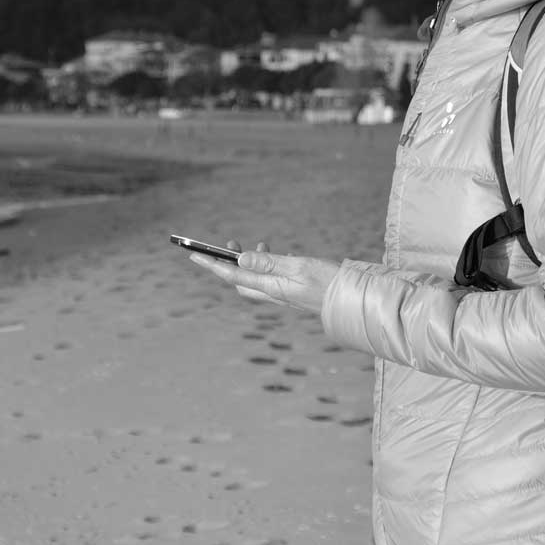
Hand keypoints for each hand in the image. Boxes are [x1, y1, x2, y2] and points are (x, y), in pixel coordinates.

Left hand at [188, 242, 339, 317]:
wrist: (350, 300)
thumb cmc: (327, 282)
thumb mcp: (297, 267)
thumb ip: (269, 262)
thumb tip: (241, 258)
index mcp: (270, 287)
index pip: (232, 275)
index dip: (212, 265)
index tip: (194, 254)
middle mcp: (272, 292)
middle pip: (239, 279)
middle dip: (228, 263)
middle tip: (227, 244)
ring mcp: (282, 293)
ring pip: (255, 279)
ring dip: (249, 262)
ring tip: (257, 244)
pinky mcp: (292, 291)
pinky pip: (271, 278)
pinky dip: (267, 265)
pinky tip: (277, 255)